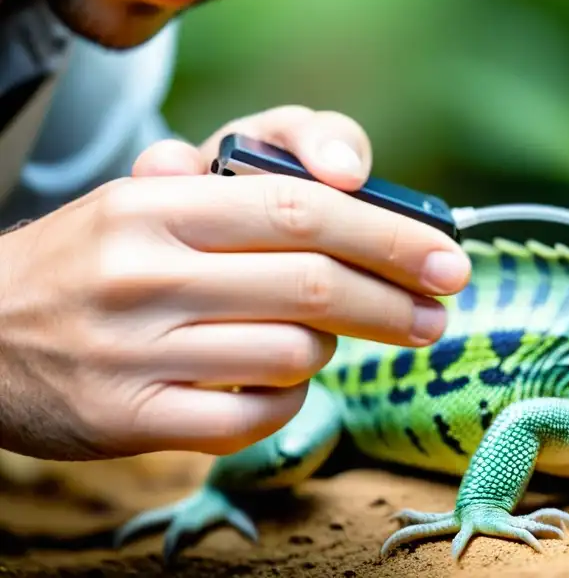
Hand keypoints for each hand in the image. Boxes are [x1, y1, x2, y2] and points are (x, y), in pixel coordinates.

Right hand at [0, 107, 469, 461]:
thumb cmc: (93, 257)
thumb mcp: (151, 199)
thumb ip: (246, 184)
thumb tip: (350, 176)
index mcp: (156, 203)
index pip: (302, 210)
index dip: (390, 235)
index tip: (447, 258)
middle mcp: (143, 273)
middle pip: (311, 284)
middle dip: (395, 301)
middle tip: (438, 313)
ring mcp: (133, 352)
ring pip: (291, 354)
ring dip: (330, 348)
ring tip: (322, 337)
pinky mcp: (127, 420)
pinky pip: (251, 416)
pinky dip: (287, 399)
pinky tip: (281, 381)